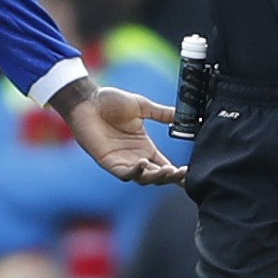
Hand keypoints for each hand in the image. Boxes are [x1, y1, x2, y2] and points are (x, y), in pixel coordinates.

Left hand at [66, 86, 185, 184]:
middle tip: (182, 173)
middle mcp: (136, 157)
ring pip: (143, 178)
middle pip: (157, 175)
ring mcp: (122, 161)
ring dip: (156, 177)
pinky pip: (124, 173)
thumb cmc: (111, 102)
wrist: (88, 99)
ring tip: (168, 171)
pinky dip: (135, 172)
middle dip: (170, 177)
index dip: (177, 172)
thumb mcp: (143, 106)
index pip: (164, 164)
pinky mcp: (108, 162)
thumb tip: (184, 115)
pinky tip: (144, 163)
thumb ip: (163, 114)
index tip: (190, 173)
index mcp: (145, 147)